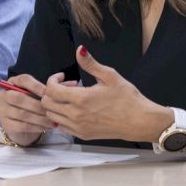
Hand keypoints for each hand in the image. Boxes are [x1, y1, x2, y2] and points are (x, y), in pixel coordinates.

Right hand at [0, 73, 51, 144]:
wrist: (21, 125)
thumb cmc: (32, 104)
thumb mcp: (39, 93)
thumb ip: (51, 87)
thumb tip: (66, 78)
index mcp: (13, 82)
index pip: (23, 80)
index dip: (36, 86)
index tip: (48, 93)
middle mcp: (3, 95)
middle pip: (18, 98)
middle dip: (37, 105)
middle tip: (51, 110)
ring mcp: (2, 110)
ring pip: (22, 113)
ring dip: (40, 118)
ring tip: (52, 121)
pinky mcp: (6, 124)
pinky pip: (22, 126)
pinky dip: (37, 127)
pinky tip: (46, 127)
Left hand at [40, 46, 166, 142]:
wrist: (138, 121)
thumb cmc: (127, 98)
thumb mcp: (110, 76)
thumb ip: (90, 64)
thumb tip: (80, 50)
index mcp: (81, 99)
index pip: (51, 90)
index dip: (52, 80)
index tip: (63, 76)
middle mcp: (75, 115)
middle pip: (47, 104)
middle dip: (53, 92)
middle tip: (69, 86)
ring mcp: (78, 127)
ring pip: (52, 116)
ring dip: (57, 104)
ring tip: (73, 98)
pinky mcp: (82, 135)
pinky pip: (61, 126)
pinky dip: (62, 116)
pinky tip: (76, 109)